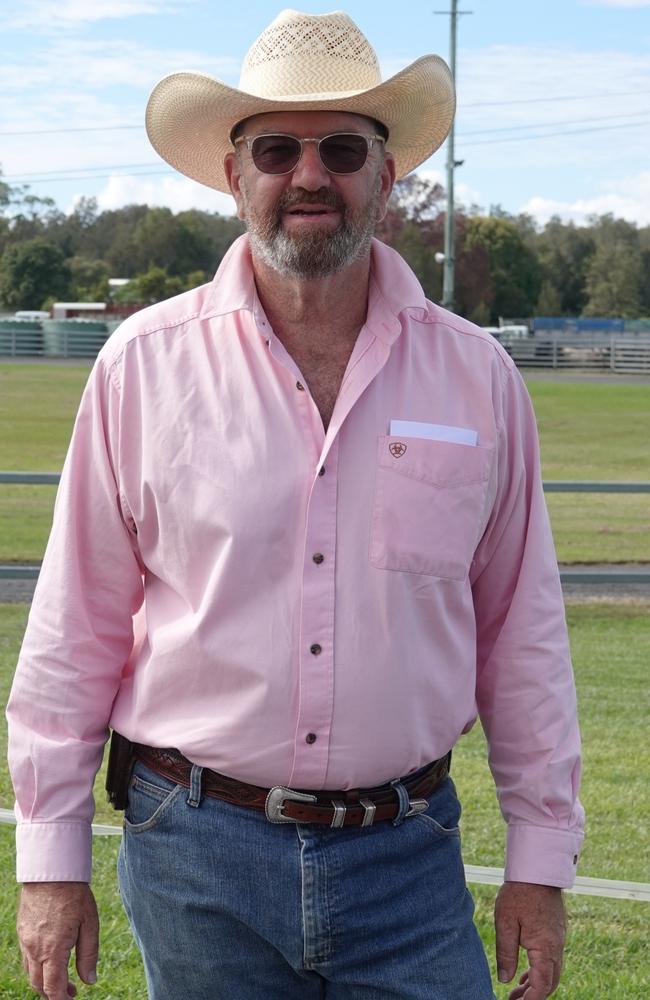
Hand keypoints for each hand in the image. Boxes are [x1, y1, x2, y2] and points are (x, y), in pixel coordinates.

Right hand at [17, 882, 98, 999]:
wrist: (51, 871)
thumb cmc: (74, 895)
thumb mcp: (90, 924)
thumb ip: (89, 955)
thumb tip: (89, 980)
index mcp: (52, 950)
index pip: (53, 988)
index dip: (62, 998)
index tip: (73, 998)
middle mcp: (34, 949)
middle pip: (38, 984)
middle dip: (52, 993)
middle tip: (70, 991)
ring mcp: (25, 940)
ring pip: (30, 972)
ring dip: (43, 981)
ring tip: (60, 977)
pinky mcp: (22, 930)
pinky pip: (25, 957)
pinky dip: (36, 965)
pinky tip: (49, 958)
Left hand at [494, 881, 565, 999]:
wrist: (537, 869)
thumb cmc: (519, 894)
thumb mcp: (506, 923)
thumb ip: (506, 954)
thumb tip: (505, 980)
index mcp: (545, 948)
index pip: (541, 985)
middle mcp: (556, 947)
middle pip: (550, 983)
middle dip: (533, 996)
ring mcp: (558, 939)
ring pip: (552, 972)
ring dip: (537, 984)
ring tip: (518, 990)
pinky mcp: (556, 931)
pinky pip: (552, 959)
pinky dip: (540, 971)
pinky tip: (526, 971)